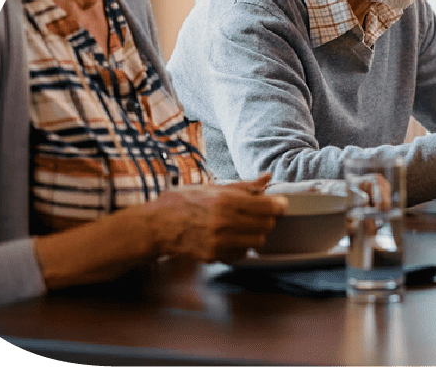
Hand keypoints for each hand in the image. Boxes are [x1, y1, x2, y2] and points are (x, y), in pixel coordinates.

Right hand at [146, 174, 287, 263]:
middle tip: (260, 213)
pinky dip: (242, 246)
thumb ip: (243, 186)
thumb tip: (267, 178)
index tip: (280, 203)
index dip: (279, 204)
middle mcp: (224, 223)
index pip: (269, 206)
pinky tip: (232, 237)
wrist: (155, 226)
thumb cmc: (183, 202)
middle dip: (267, 218)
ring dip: (256, 233)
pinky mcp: (214, 257)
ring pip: (257, 241)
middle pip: (267, 225)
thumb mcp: (212, 187)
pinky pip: (242, 253)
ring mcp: (219, 243)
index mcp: (225, 202)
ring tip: (244, 225)